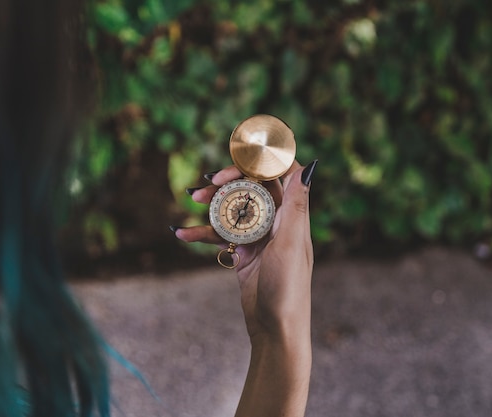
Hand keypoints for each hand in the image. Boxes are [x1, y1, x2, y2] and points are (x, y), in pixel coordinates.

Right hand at [173, 160, 316, 338]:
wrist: (275, 329)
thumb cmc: (288, 289)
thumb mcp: (289, 245)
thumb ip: (295, 206)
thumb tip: (308, 167)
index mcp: (292, 217)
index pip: (282, 175)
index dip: (262, 163)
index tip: (239, 159)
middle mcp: (277, 222)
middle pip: (252, 189)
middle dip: (229, 182)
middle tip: (208, 184)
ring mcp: (258, 237)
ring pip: (234, 209)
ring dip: (213, 204)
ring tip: (192, 201)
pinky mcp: (244, 253)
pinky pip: (222, 235)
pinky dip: (204, 233)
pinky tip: (183, 232)